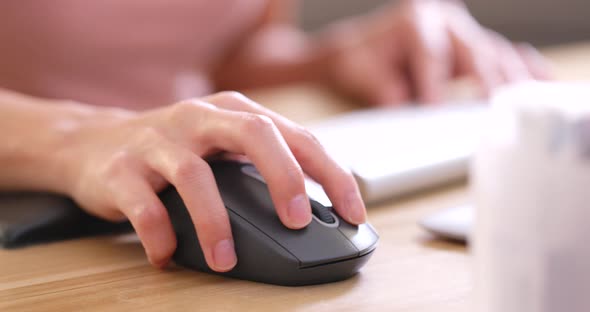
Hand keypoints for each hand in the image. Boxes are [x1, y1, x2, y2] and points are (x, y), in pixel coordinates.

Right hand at [57, 92, 365, 270]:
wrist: (91, 142)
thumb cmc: (173, 150)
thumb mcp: (222, 146)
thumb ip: (262, 166)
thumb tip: (315, 211)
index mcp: (234, 112)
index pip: (296, 136)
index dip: (331, 173)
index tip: (353, 212)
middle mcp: (199, 118)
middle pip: (253, 133)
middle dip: (284, 177)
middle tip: (298, 222)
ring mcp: (158, 141)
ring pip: (195, 176)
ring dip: (215, 223)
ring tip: (226, 260)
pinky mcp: (120, 169)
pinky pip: (143, 206)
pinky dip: (159, 236)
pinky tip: (169, 255)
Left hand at [323, 0, 551, 105]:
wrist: (359, 52)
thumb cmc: (360, 61)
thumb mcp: (361, 74)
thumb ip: (384, 90)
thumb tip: (408, 108)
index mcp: (413, 19)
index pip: (429, 52)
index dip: (434, 82)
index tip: (436, 108)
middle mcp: (445, 19)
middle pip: (473, 50)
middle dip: (485, 81)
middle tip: (493, 110)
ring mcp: (464, 31)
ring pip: (494, 53)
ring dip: (512, 79)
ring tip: (527, 102)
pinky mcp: (474, 46)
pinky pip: (503, 55)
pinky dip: (521, 69)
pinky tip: (540, 81)